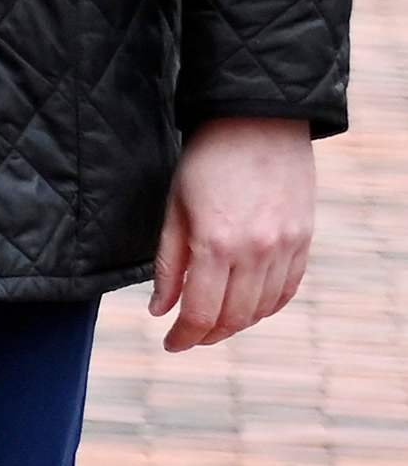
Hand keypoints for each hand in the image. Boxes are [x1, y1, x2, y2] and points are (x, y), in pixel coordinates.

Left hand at [150, 116, 311, 351]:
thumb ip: (169, 265)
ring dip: (238, 323)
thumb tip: (161, 310)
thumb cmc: (205, 161)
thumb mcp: (174, 209)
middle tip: (189, 337)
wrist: (257, 121)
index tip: (171, 344)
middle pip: (235, 317)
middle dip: (208, 335)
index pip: (202, 312)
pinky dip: (268, 305)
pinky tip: (249, 307)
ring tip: (215, 323)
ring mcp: (286, 246)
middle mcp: (256, 251)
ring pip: (263, 307)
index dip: (184, 336)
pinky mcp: (304, 238)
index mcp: (216, 244)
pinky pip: (288, 287)